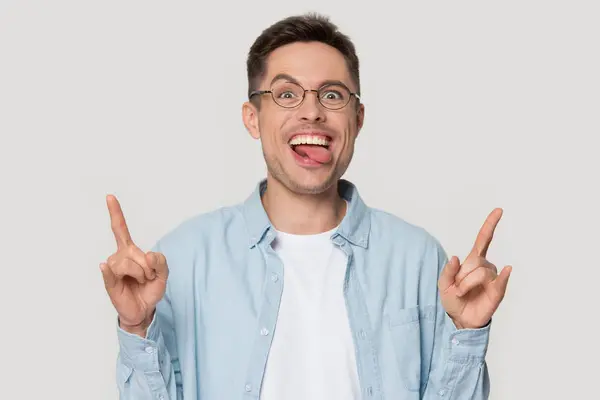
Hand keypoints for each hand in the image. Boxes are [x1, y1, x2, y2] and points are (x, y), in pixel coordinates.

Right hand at [100, 195, 167, 335]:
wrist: (145, 309)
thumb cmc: (150, 289)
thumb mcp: (163, 274)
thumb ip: (161, 262)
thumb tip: (146, 256)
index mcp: (131, 250)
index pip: (120, 229)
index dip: (115, 213)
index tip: (109, 197)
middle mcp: (119, 256)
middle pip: (135, 252)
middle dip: (148, 267)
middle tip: (148, 277)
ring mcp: (112, 268)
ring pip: (128, 263)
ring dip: (141, 274)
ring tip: (139, 282)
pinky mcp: (109, 281)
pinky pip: (110, 271)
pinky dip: (111, 271)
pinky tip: (108, 270)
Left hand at [438, 208, 511, 328]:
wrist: (459, 319)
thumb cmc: (453, 299)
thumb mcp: (443, 284)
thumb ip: (447, 271)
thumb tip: (455, 257)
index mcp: (472, 261)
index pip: (483, 239)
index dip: (490, 224)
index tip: (499, 210)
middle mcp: (485, 266)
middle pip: (474, 261)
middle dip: (460, 276)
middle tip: (457, 289)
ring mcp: (493, 279)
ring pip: (479, 273)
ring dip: (466, 285)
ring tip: (463, 294)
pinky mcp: (498, 292)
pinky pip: (500, 281)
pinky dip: (503, 276)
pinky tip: (508, 269)